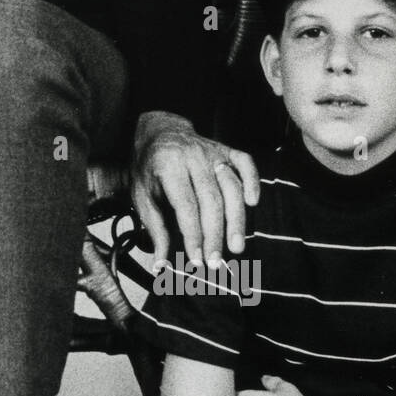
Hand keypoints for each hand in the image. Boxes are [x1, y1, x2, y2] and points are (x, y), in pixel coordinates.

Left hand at [131, 112, 259, 269]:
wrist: (158, 131)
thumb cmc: (149, 168)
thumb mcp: (142, 196)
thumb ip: (155, 229)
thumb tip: (161, 265)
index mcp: (167, 166)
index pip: (185, 206)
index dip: (193, 234)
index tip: (196, 259)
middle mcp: (192, 157)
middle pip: (211, 200)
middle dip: (214, 234)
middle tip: (215, 262)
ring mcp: (212, 152)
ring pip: (231, 186)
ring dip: (236, 219)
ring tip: (236, 246)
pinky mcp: (226, 150)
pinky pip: (245, 163)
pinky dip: (252, 181)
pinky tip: (252, 202)